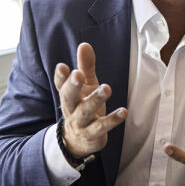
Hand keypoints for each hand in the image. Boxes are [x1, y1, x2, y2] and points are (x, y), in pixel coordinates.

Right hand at [55, 43, 126, 158]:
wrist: (80, 141)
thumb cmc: (84, 106)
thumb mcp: (86, 86)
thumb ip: (85, 66)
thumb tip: (84, 44)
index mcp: (68, 96)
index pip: (61, 85)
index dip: (60, 77)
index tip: (62, 66)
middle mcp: (71, 109)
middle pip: (68, 98)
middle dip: (73, 86)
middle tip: (78, 74)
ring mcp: (81, 123)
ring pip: (85, 111)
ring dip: (95, 100)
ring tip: (106, 88)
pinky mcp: (93, 134)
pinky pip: (102, 127)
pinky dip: (112, 120)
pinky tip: (124, 111)